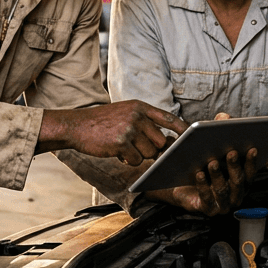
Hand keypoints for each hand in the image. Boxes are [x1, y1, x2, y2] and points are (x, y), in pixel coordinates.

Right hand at [39, 100, 187, 165]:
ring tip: (123, 147)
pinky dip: (128, 160)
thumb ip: (144, 122)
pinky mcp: (121, 143)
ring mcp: (129, 129)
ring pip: (149, 152)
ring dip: (138, 155)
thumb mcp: (124, 113)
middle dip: (152, 149)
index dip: (181, 129)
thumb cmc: (102, 122)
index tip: (191, 137)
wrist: (77, 126)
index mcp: (139, 107)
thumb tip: (165, 141)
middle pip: (160, 141)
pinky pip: (135, 160)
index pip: (168, 117)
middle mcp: (137, 116)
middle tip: (137, 148)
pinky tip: (116, 152)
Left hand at [145, 113, 257, 214]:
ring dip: (218, 176)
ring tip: (212, 162)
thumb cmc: (200, 163)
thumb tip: (224, 117)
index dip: (252, 160)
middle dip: (235, 166)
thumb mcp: (210, 144)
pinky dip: (203, 186)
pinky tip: (198, 175)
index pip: (250, 171)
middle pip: (238, 181)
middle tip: (231, 152)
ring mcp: (223, 204)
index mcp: (241, 181)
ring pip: (223, 190)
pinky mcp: (208, 210)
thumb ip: (219, 129)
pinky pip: (206, 199)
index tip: (252, 147)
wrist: (179, 186)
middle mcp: (236, 194)